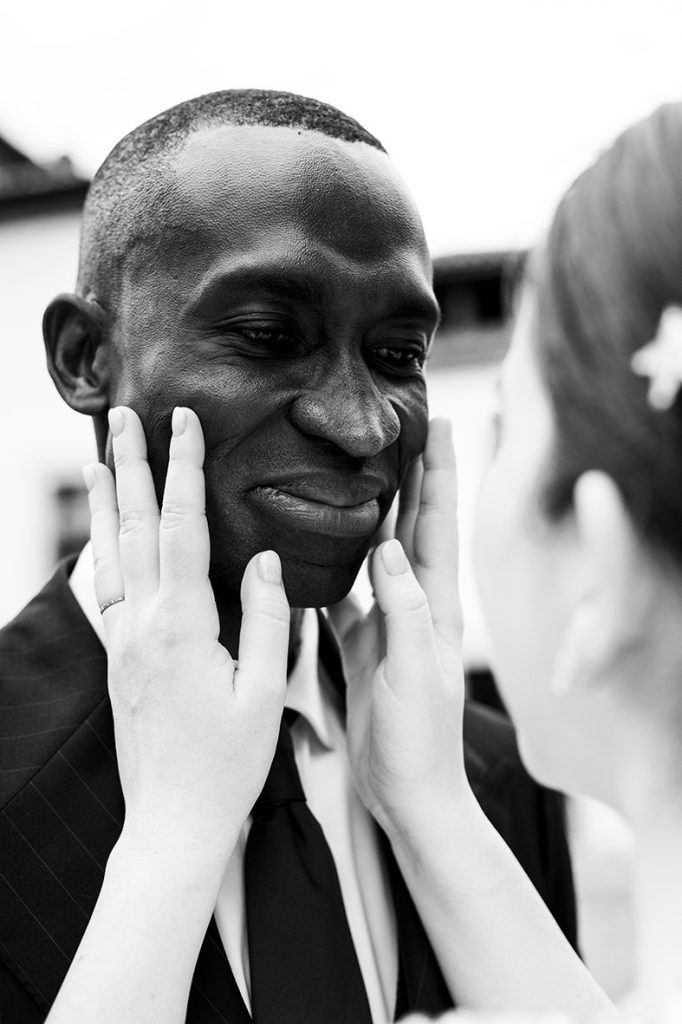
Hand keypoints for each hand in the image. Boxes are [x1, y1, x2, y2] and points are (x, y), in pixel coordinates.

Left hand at [84, 406, 289, 862]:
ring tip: (98, 456)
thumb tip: (268, 561)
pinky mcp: (118, 661)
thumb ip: (268, 619)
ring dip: (104, 501)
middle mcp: (142, 625)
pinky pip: (103, 592)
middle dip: (129, 464)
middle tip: (121, 414)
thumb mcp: (264, 692)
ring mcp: (123, 643)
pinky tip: (99, 537)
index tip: (184, 423)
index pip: (182, 528)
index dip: (183, 470)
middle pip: (132, 527)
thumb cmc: (227, 763)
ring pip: (109, 554)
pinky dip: (99, 552)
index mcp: (183, 627)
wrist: (173, 821)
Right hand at [328, 418, 467, 835]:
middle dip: (412, 473)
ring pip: (381, 550)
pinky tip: (316, 544)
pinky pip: (348, 592)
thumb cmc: (419, 741)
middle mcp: (416, 604)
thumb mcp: (413, 673)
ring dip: (376, 507)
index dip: (440, 472)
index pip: (438, 524)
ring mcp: (390, 622)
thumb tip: (390, 547)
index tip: (438, 423)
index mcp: (435, 606)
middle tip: (400, 426)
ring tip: (359, 467)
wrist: (410, 793)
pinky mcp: (366, 644)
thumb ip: (403, 611)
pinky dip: (337, 563)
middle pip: (414, 524)